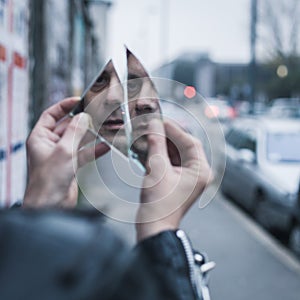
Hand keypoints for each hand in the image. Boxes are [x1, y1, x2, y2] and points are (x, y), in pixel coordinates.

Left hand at [23, 97, 108, 207]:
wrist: (51, 205)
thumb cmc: (48, 181)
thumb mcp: (64, 151)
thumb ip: (75, 132)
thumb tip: (83, 117)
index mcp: (40, 138)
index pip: (51, 115)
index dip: (64, 106)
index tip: (78, 101)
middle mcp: (50, 144)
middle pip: (67, 127)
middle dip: (81, 122)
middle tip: (95, 116)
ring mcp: (62, 155)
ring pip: (78, 140)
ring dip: (90, 136)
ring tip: (103, 129)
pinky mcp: (72, 165)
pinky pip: (84, 153)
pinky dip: (94, 149)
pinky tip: (105, 146)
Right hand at [136, 119, 212, 240]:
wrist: (153, 228)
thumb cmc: (159, 205)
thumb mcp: (157, 169)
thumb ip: (156, 144)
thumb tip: (154, 125)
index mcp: (200, 171)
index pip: (189, 142)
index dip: (174, 129)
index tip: (160, 121)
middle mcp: (197, 173)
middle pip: (183, 146)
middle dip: (167, 136)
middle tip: (153, 125)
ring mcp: (188, 177)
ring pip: (176, 153)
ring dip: (162, 144)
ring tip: (149, 134)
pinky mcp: (177, 180)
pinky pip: (170, 162)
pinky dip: (160, 154)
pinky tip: (149, 147)